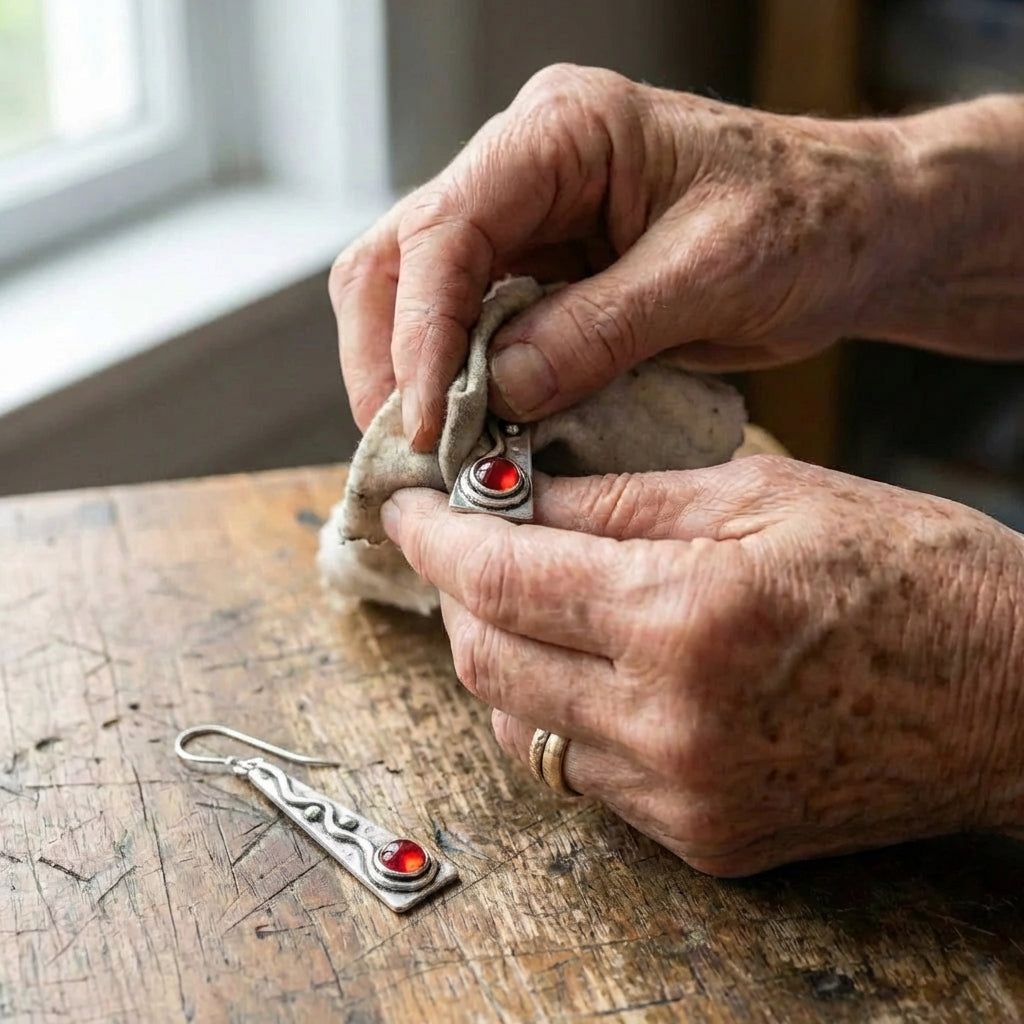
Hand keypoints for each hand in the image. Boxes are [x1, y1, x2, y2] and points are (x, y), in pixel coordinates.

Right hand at [331, 64, 916, 449]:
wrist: (853, 231)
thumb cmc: (807, 222)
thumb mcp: (710, 275)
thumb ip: (598, 330)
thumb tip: (495, 392)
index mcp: (563, 132)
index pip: (445, 229)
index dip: (420, 332)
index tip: (423, 422)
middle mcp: (525, 168)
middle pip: (399, 257)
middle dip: (389, 357)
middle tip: (406, 448)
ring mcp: (527, 221)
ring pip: (417, 295)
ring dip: (413, 376)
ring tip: (432, 451)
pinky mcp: (542, 274)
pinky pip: (471, 329)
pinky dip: (459, 384)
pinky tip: (472, 431)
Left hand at [381, 457, 1023, 874]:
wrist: (1013, 698)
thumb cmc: (909, 574)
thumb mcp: (763, 495)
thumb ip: (622, 500)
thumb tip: (521, 497)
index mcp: (685, 615)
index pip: (502, 577)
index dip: (438, 537)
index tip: (410, 508)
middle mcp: (669, 721)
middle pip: (486, 661)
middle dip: (457, 594)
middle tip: (464, 544)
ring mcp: (682, 794)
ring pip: (520, 726)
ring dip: (498, 656)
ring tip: (523, 599)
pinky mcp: (702, 836)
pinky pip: (581, 774)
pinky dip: (556, 712)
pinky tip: (583, 665)